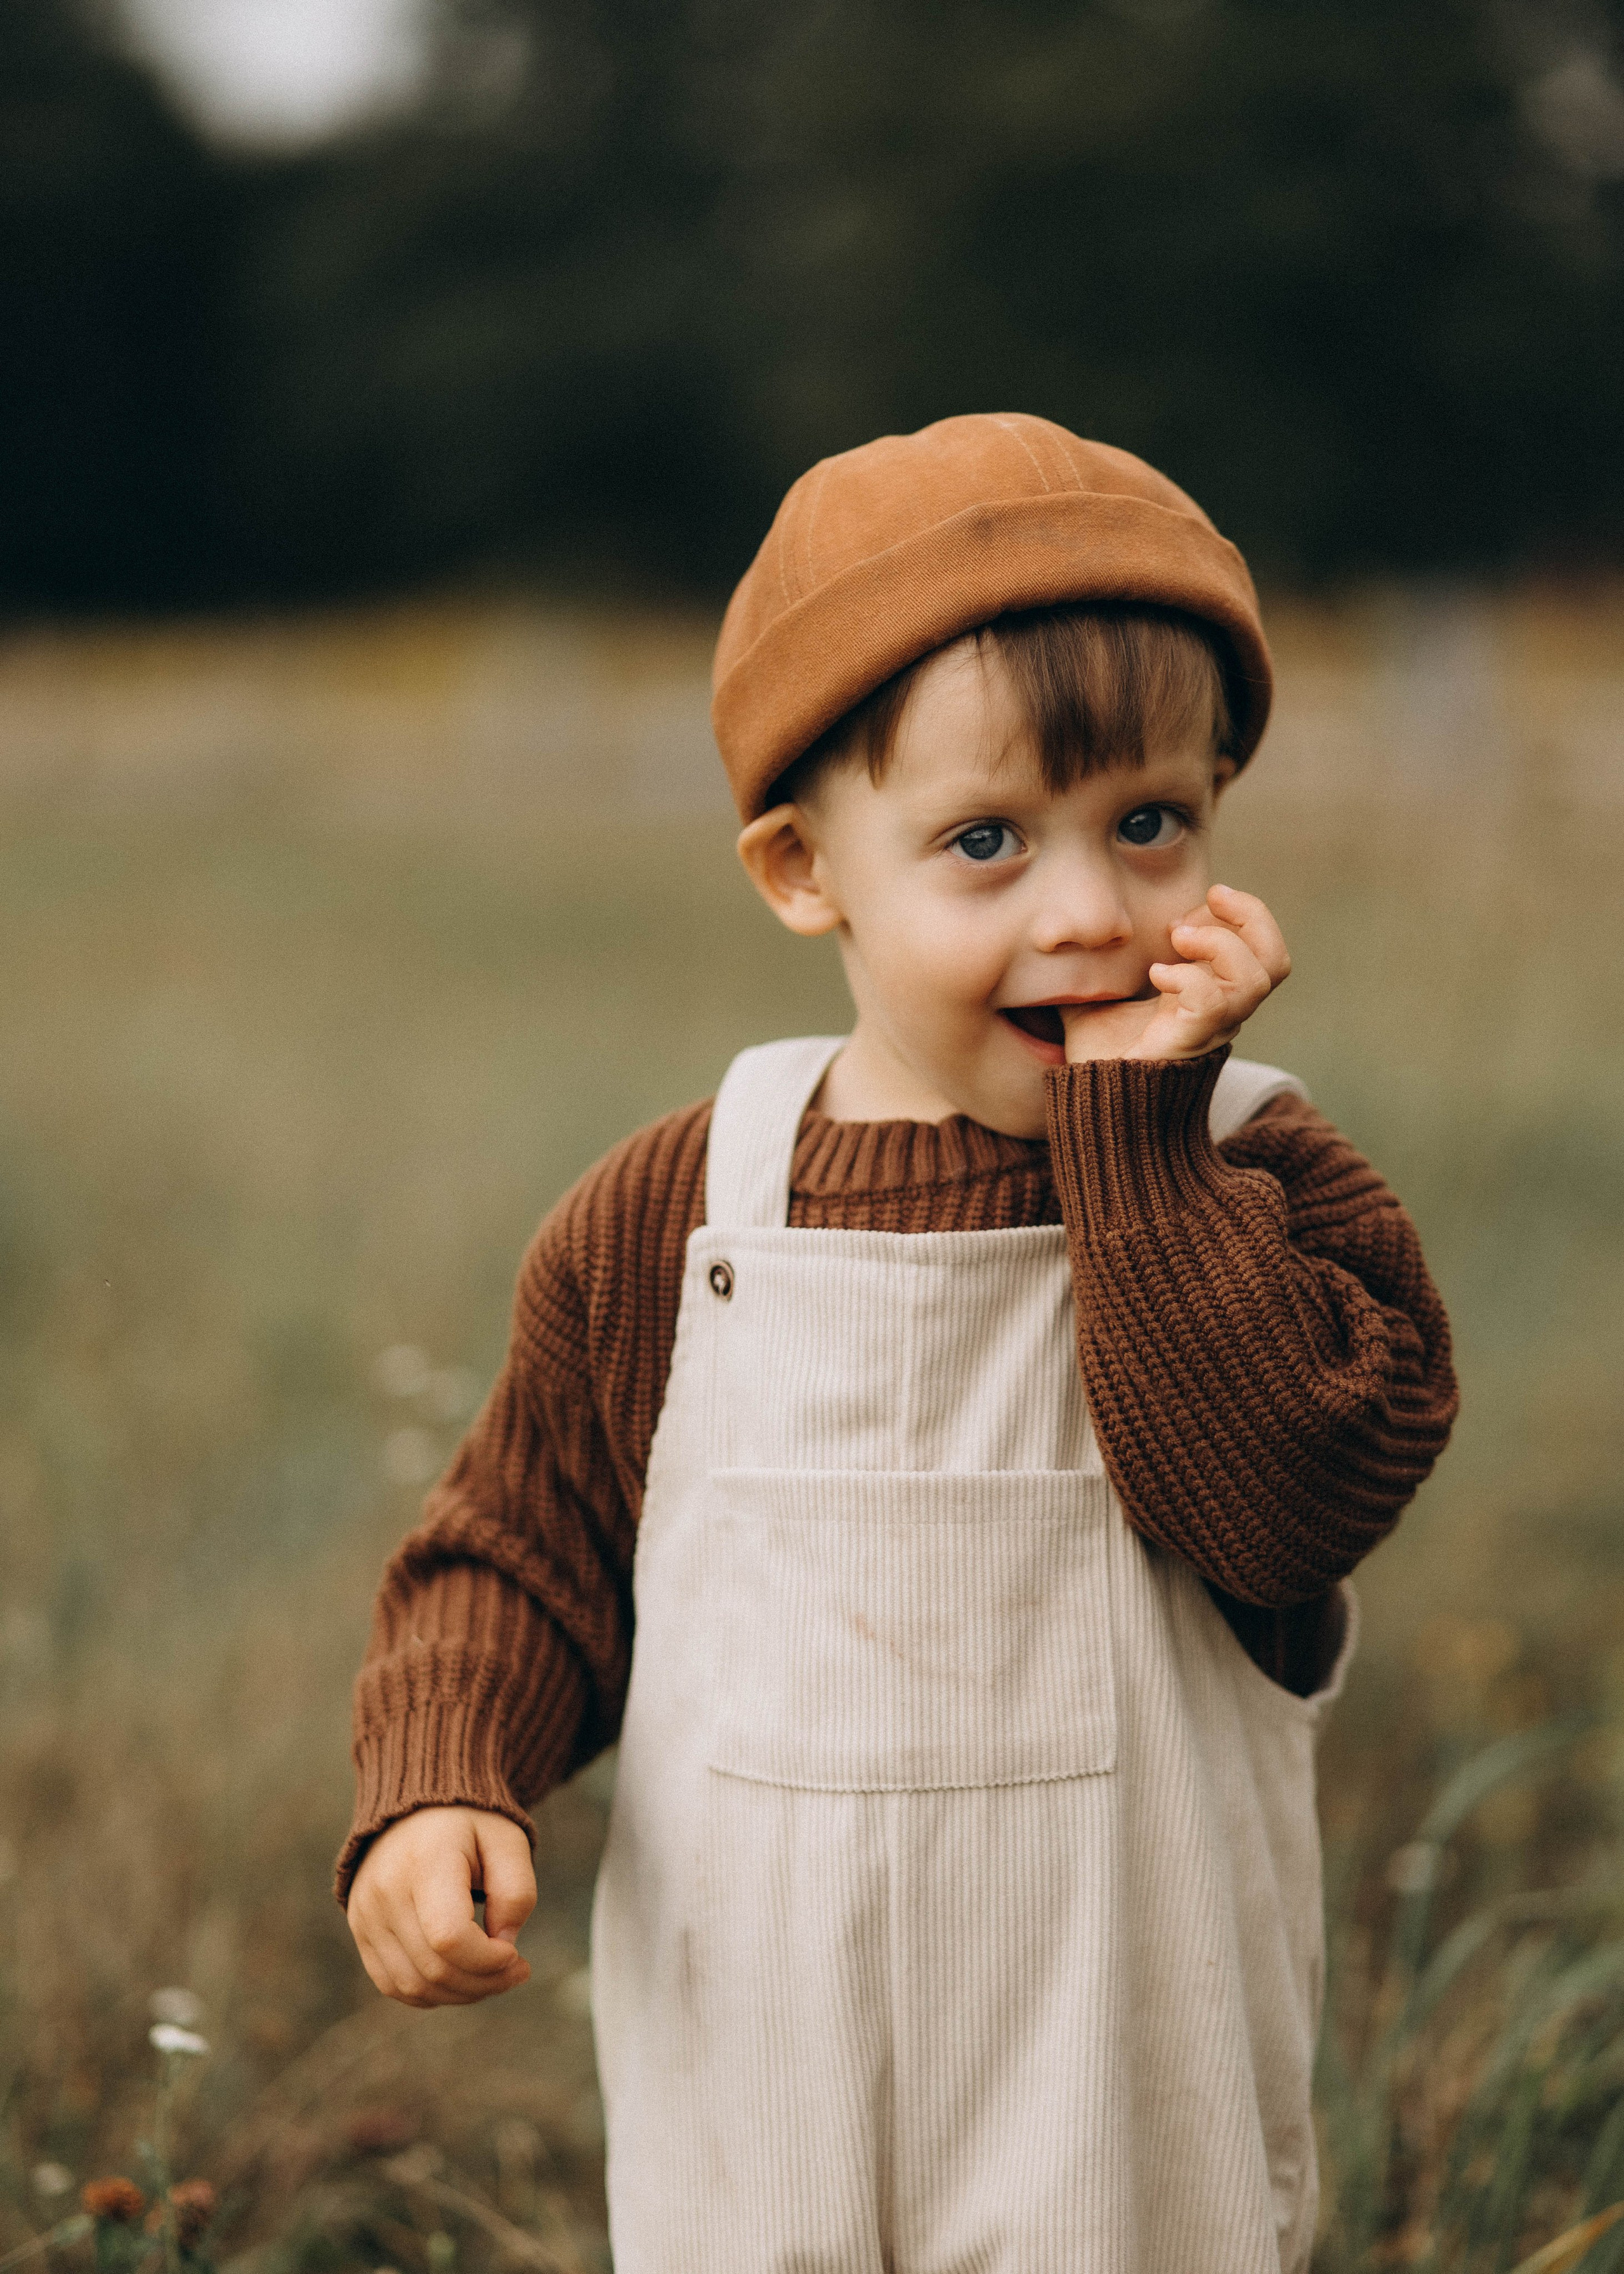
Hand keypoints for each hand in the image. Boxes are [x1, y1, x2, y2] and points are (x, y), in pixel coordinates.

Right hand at [348, 1806, 535, 2006]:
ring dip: (460, 1994)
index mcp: (425, 1862)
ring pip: (413, 1986)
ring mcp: (366, 1914)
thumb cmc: (470, 1826)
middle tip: (517, 1971)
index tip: (515, 1951)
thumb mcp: (508, 1842)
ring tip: (492, 1975)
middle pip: (434, 1968)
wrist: (417, 1807)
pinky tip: (461, 1976)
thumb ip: (517, 1892)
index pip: (450, 1938)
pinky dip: (431, 1993)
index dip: (488, 1959)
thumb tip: (504, 1946)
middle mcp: (385, 1891)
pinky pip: (394, 1984)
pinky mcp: (360, 1931)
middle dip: (484, 1982)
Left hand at [1061, 885, 1290, 1063]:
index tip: (1194, 907)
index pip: (1264, 951)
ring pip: (1255, 978)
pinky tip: (1156, 974)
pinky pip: (1211, 1002)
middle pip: (1276, 961)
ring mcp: (1211, 1030)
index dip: (1242, 916)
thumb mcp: (1101, 999)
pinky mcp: (1189, 1044)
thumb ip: (1097, 970)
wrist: (1094, 1109)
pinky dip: (1187, 977)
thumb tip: (1058, 939)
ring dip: (1218, 943)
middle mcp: (1223, 1014)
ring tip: (1175, 938)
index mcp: (1214, 995)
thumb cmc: (1101, 1059)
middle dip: (1249, 917)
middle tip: (1200, 907)